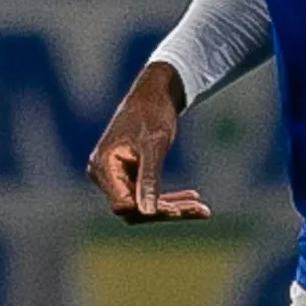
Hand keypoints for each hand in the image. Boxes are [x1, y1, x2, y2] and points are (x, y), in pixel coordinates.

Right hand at [85, 61, 208, 221]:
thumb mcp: (154, 147)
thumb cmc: (152, 113)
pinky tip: (194, 198)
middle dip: (168, 210)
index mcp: (103, 167)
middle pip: (135, 208)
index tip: (180, 211)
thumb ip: (148, 180)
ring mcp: (113, 176)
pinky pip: (146, 194)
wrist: (153, 93)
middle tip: (200, 209)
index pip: (124, 204)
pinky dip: (169, 197)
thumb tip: (148, 212)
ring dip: (172, 206)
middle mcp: (103, 174)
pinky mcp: (127, 175)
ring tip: (202, 208)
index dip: (150, 211)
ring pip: (143, 204)